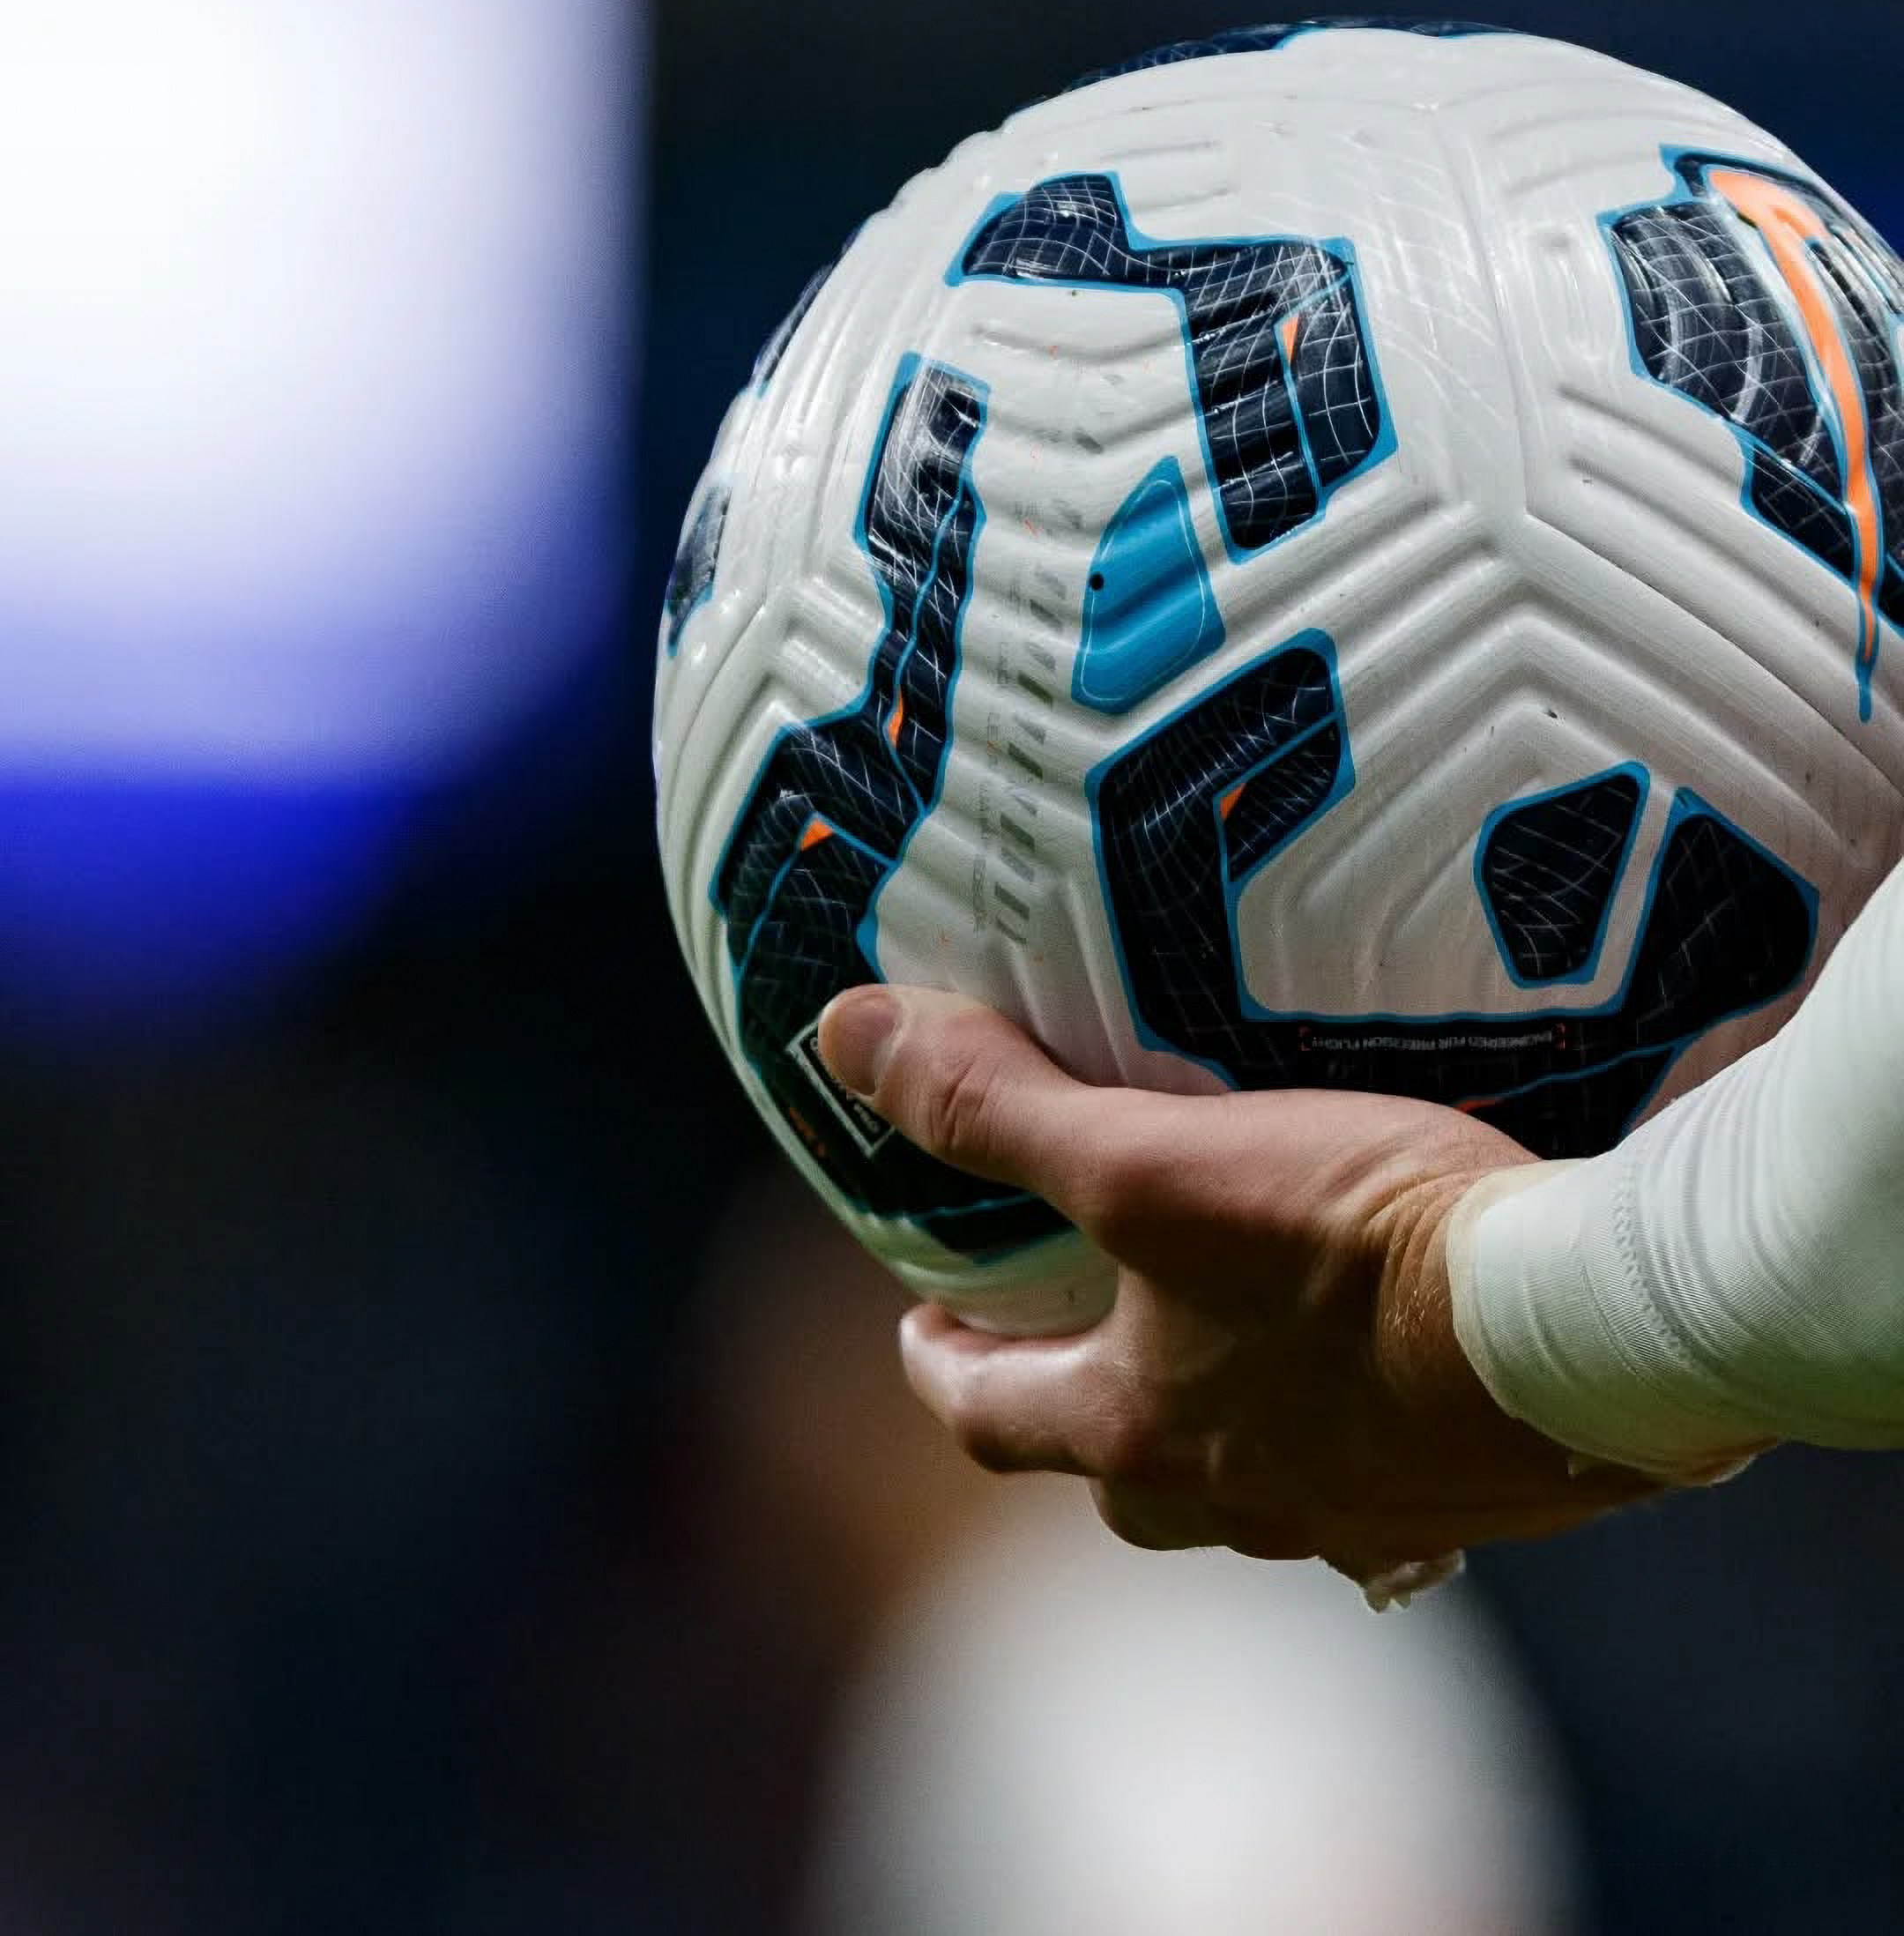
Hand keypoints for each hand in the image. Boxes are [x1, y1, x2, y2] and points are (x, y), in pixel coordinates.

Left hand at [817, 986, 1662, 1585]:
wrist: (1587, 1331)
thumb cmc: (1352, 1246)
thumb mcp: (1148, 1160)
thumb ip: (995, 1106)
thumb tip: (842, 1040)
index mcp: (1138, 1433)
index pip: (990, 1417)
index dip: (943, 1366)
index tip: (924, 1327)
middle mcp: (1238, 1499)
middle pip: (1115, 1464)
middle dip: (1077, 1396)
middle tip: (1073, 1320)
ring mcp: (1359, 1512)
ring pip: (1247, 1474)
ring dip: (1213, 1414)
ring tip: (1224, 1328)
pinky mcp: (1468, 1491)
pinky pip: (1374, 1470)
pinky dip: (1345, 1420)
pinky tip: (1382, 1363)